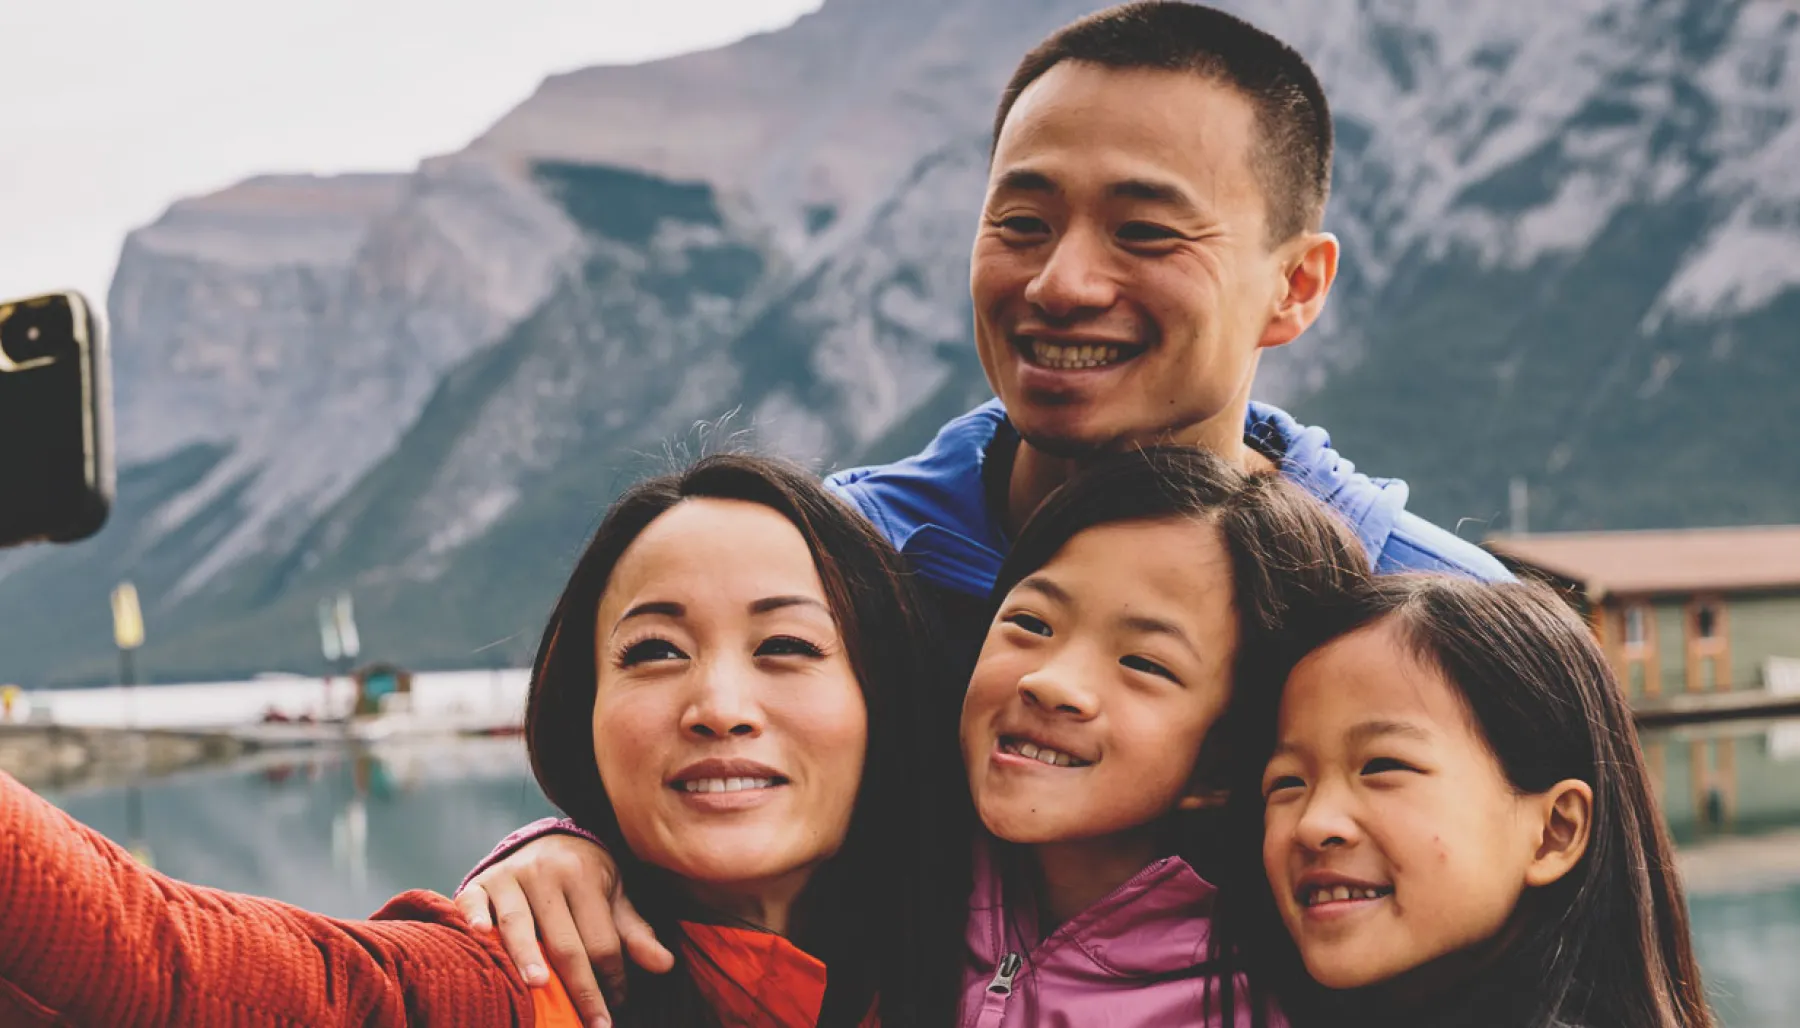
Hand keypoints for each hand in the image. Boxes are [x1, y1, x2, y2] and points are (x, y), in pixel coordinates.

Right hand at [456, 833, 674, 1026]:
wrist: (546, 839)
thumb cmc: (585, 878)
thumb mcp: (616, 897)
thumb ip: (636, 932)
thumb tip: (665, 966)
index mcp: (585, 876)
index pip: (601, 939)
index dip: (611, 978)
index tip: (615, 1007)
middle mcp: (547, 872)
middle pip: (564, 939)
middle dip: (579, 985)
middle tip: (591, 1023)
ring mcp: (511, 875)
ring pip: (518, 922)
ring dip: (527, 953)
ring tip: (539, 985)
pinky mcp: (481, 882)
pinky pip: (472, 900)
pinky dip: (473, 916)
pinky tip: (480, 934)